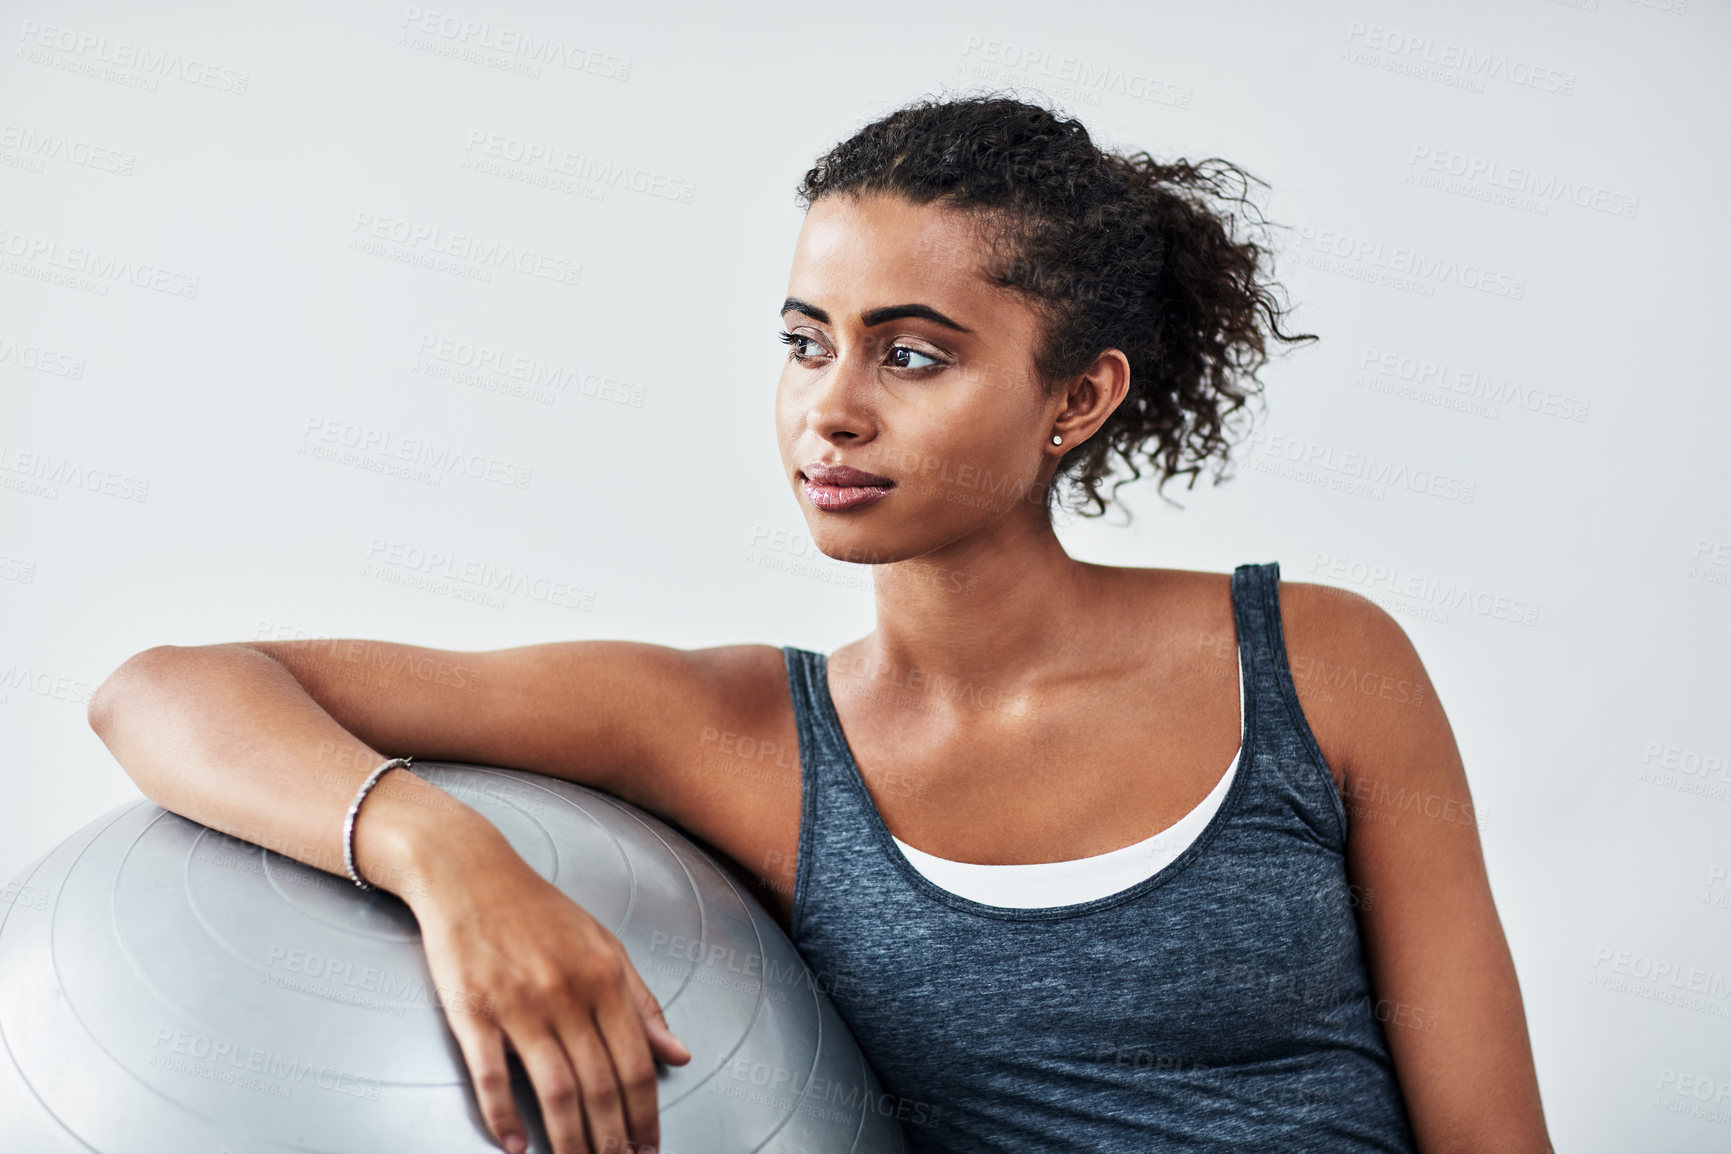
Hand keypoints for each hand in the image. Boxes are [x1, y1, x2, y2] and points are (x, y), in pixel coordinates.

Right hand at [410, 841, 691, 1153]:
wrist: (468, 872)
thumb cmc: (538, 910)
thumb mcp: (603, 945)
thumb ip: (642, 1002)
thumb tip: (680, 1052)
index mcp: (604, 977)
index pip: (636, 1062)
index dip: (646, 1114)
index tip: (649, 1148)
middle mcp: (567, 992)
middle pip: (599, 1084)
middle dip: (613, 1139)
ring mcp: (518, 1003)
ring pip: (554, 1089)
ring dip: (570, 1140)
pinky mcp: (471, 1010)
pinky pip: (491, 1077)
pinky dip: (504, 1117)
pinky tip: (516, 1146)